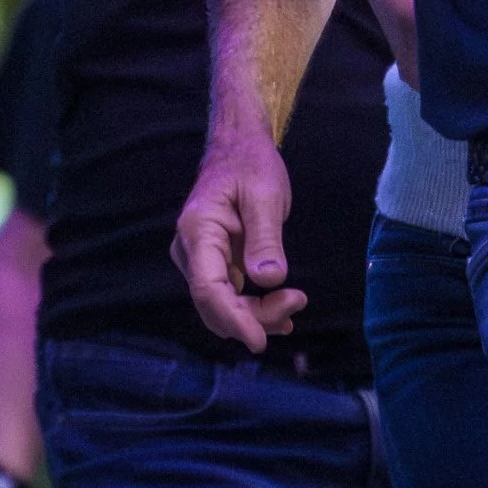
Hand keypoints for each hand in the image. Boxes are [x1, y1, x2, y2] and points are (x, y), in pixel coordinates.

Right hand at [173, 128, 306, 351]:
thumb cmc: (251, 164)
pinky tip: (281, 311)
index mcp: (198, 231)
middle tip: (296, 303)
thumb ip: (266, 238)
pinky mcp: (213, 263)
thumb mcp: (265, 196)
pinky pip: (228, 295)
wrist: (238, 146)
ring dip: (255, 315)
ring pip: (221, 305)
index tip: (260, 341)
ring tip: (294, 304)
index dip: (234, 319)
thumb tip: (269, 280)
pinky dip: (252, 308)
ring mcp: (199, 259)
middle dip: (253, 317)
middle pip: (214, 304)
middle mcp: (190, 251)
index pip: (208, 289)